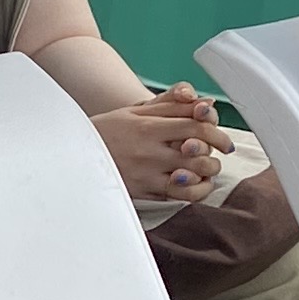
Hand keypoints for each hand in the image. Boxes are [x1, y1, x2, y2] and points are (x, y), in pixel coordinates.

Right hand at [98, 86, 223, 200]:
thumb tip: (203, 102)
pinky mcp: (143, 192)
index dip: (217, 132)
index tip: (222, 138)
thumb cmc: (109, 131)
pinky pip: (180, 197)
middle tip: (219, 153)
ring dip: (208, 172)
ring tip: (207, 168)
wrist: (76, 155)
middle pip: (199, 152)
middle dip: (215, 153)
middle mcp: (149, 151)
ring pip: (193, 177)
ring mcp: (146, 174)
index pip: (195, 125)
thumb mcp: (136, 111)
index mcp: (148, 126)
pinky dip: (196, 192)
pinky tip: (196, 184)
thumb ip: (171, 104)